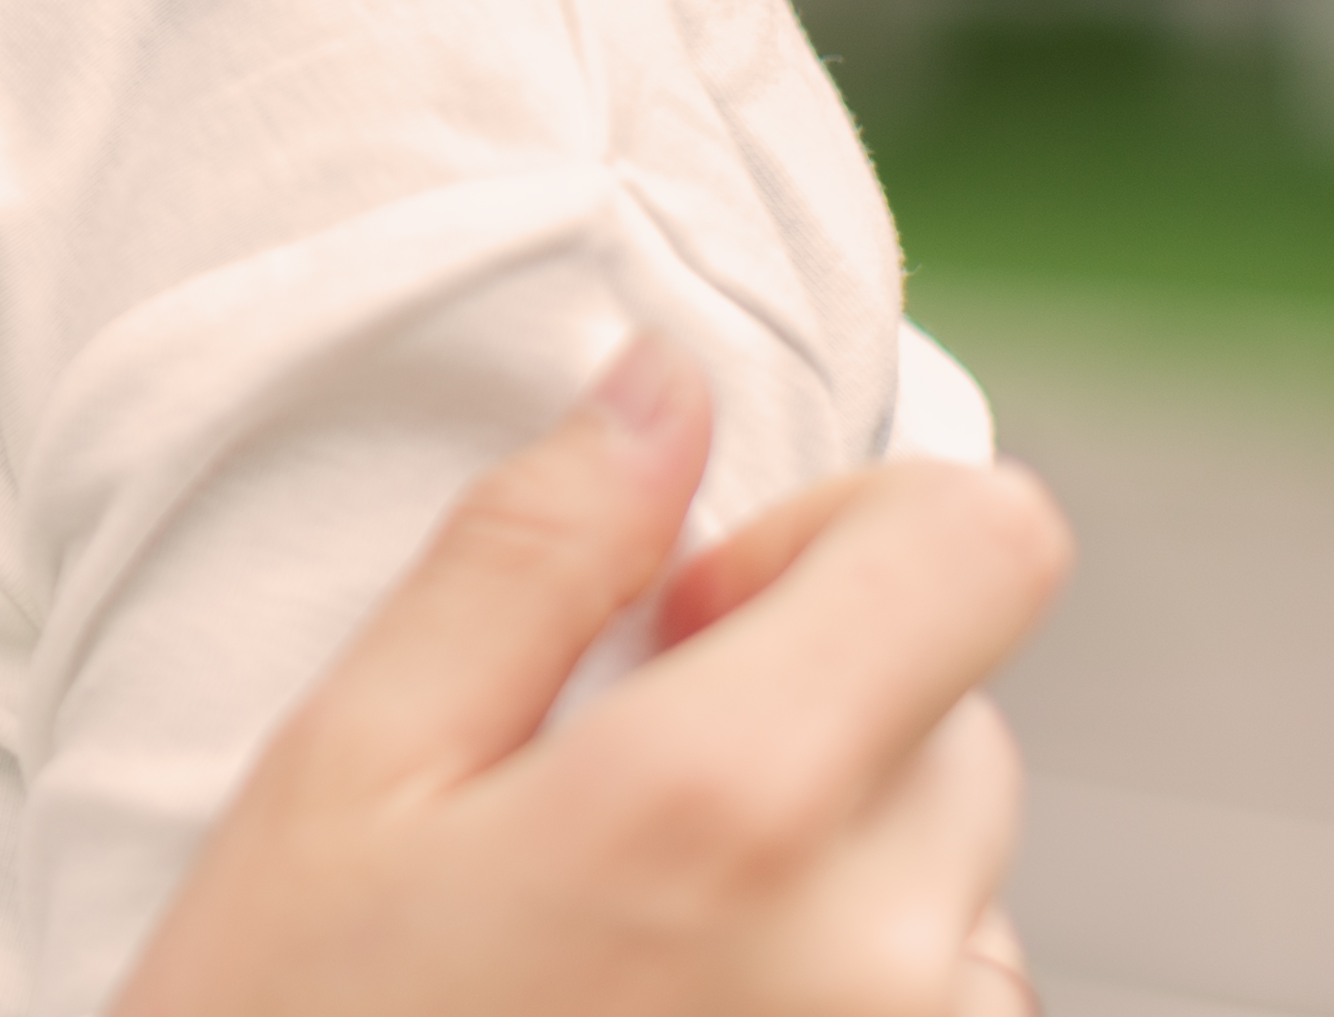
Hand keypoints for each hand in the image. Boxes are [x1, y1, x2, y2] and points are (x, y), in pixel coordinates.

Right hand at [119, 334, 1068, 1016]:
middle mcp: (879, 958)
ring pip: (956, 877)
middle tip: (609, 793)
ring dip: (831, 870)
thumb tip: (661, 379)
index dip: (845, 529)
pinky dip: (838, 992)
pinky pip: (940, 1012)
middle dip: (808, 710)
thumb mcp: (347, 768)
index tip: (692, 608)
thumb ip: (527, 554)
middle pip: (962, 710)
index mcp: (730, 806)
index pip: (987, 545)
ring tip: (629, 947)